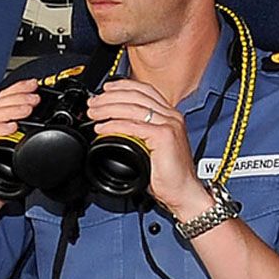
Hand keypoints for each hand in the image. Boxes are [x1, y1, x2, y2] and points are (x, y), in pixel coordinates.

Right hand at [0, 79, 39, 220]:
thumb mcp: (16, 161)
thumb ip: (26, 147)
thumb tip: (49, 140)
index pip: (4, 102)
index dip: (18, 90)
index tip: (34, 84)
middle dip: (19, 97)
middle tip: (35, 95)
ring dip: (12, 110)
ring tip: (28, 107)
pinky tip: (10, 126)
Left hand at [87, 79, 211, 218]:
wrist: (184, 192)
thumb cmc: (169, 175)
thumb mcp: (152, 145)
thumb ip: (140, 131)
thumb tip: (116, 125)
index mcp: (170, 115)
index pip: (144, 90)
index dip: (123, 86)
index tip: (106, 89)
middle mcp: (172, 116)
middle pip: (136, 96)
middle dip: (110, 97)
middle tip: (93, 104)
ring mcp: (169, 124)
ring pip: (133, 108)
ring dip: (108, 109)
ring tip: (94, 114)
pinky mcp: (164, 136)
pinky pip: (133, 126)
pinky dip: (114, 125)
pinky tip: (102, 128)